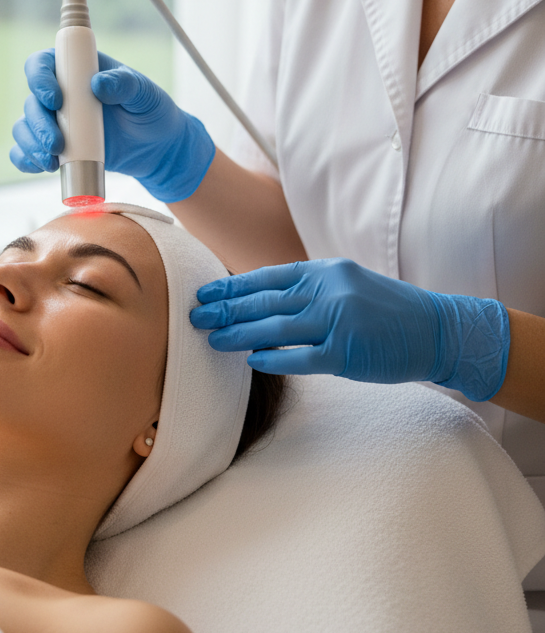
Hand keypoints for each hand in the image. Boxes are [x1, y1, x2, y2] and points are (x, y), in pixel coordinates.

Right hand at [9, 49, 215, 202]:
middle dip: (38, 124)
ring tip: (51, 161)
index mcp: (77, 71)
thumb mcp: (146, 94)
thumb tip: (98, 83)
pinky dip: (26, 160)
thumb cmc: (151, 113)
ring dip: (31, 145)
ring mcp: (56, 123)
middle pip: (31, 102)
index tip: (56, 100)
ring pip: (25, 129)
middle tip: (57, 143)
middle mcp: (61, 95)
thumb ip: (126, 84)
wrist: (156, 149)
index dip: (40, 79)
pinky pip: (27, 153)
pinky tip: (41, 167)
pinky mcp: (56, 149)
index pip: (43, 65)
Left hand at [190, 257, 510, 401]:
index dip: (232, 286)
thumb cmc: (387, 310)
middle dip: (225, 309)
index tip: (205, 293)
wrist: (438, 329)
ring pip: (274, 328)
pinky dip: (273, 358)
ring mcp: (336, 321)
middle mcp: (327, 291)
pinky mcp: (346, 352)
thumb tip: (261, 299)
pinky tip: (250, 360)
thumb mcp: (346, 284)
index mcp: (324, 271)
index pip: (266, 277)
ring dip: (238, 334)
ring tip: (213, 339)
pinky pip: (299, 357)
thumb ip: (308, 289)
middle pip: (263, 301)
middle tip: (195, 316)